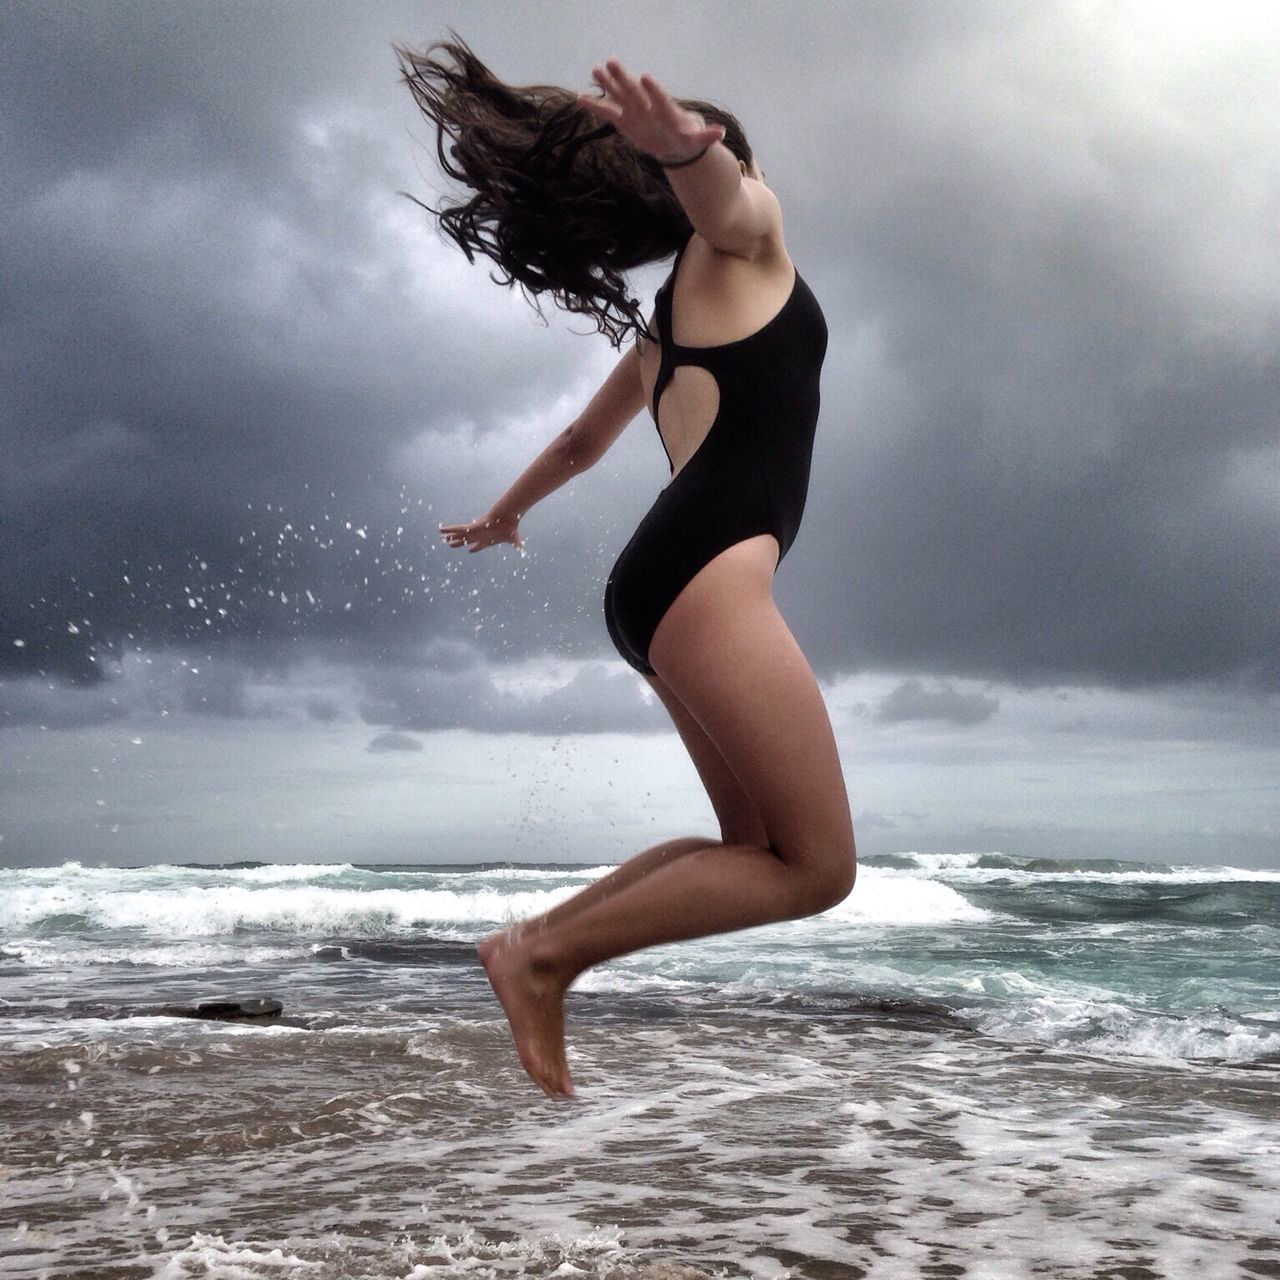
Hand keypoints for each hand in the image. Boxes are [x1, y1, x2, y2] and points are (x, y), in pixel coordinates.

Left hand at [438, 510, 522, 552]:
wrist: (506, 517)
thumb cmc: (509, 527)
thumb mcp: (513, 539)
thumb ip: (517, 545)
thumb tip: (525, 550)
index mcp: (487, 540)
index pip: (479, 545)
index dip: (475, 548)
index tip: (470, 550)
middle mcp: (478, 535)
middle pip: (466, 540)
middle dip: (458, 542)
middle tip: (450, 544)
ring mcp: (473, 531)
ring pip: (460, 535)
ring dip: (451, 537)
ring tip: (442, 539)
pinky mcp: (471, 527)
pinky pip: (457, 529)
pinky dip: (449, 529)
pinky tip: (441, 530)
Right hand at [577, 57, 723, 165]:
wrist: (675, 142)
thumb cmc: (688, 138)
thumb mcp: (698, 140)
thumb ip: (706, 135)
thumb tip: (720, 132)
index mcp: (666, 110)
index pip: (659, 98)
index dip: (653, 89)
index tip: (644, 76)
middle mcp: (648, 106)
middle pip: (635, 91)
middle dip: (624, 77)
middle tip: (612, 61)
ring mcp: (634, 111)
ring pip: (619, 95)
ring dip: (608, 83)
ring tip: (596, 69)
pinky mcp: (624, 120)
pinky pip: (607, 112)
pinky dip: (595, 106)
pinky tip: (580, 98)